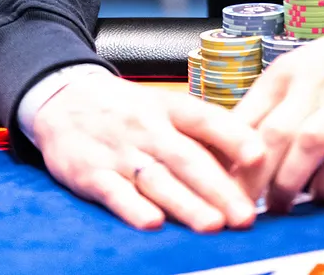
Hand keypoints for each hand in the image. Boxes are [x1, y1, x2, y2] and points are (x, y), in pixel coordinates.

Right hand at [32, 71, 264, 232]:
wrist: (64, 98)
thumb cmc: (126, 109)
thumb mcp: (163, 106)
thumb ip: (200, 133)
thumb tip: (247, 162)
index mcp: (169, 107)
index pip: (206, 119)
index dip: (234, 136)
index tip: (260, 156)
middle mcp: (147, 127)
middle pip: (187, 158)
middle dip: (219, 189)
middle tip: (246, 215)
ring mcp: (119, 151)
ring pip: (157, 179)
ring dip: (186, 204)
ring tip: (213, 225)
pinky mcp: (90, 173)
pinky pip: (114, 192)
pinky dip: (132, 208)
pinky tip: (153, 223)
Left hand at [234, 0, 323, 212]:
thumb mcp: (306, 65)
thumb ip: (278, 100)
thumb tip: (246, 142)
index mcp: (286, 72)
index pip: (243, 117)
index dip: (227, 155)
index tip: (218, 180)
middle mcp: (310, 87)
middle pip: (268, 139)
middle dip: (251, 180)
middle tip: (241, 207)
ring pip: (303, 150)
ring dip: (286, 186)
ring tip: (279, 207)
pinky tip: (323, 197)